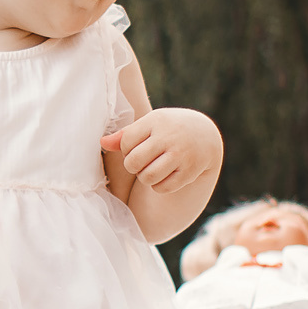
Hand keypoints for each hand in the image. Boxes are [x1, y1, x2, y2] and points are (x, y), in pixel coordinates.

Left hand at [104, 107, 219, 195]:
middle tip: (140, 163)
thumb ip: (125, 135)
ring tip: (151, 170)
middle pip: (133, 162)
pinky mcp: (190, 171)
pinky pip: (162, 187)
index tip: (135, 148)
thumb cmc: (167, 129)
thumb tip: (102, 143)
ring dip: (145, 178)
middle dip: (133, 166)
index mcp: (156, 121)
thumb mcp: (149, 125)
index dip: (126, 149)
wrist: (205, 135)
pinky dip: (158, 186)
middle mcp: (169, 136)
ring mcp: (180, 154)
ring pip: (147, 177)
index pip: (126, 142)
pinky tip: (163, 177)